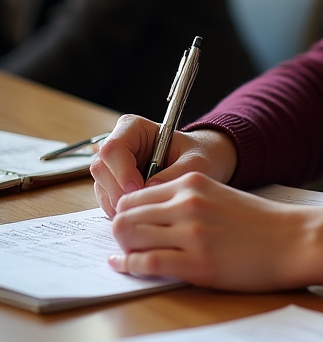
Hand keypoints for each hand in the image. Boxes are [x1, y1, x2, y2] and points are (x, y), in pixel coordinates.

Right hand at [91, 115, 237, 217]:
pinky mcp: (114, 184)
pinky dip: (119, 209)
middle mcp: (120, 144)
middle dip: (118, 191)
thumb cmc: (200, 155)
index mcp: (135, 128)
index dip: (121, 170)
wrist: (202, 163)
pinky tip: (139, 213)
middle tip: (140, 206)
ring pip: (101, 186)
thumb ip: (175, 172)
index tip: (137, 188)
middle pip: (101, 168)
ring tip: (143, 211)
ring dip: (118, 203)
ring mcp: (114, 165)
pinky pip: (107, 199)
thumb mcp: (196, 162)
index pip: (114, 148)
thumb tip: (150, 188)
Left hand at [109, 173, 322, 291]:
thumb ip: (186, 201)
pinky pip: (146, 263)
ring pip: (129, 237)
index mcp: (194, 182)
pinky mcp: (196, 263)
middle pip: (124, 215)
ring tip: (128, 255)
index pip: (135, 194)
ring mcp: (192, 234)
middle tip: (126, 243)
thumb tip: (145, 217)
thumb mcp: (221, 197)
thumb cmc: (260, 223)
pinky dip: (129, 266)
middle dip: (118, 231)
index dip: (125, 212)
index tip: (129, 225)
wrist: (295, 240)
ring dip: (122, 248)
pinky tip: (126, 266)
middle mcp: (189, 203)